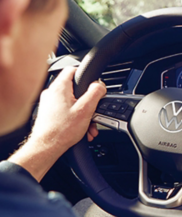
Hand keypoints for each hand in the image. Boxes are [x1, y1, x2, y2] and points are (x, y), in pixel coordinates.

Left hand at [9, 66, 104, 181]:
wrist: (47, 146)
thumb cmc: (62, 130)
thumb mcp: (86, 110)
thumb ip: (95, 93)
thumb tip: (99, 85)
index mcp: (60, 88)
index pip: (73, 69)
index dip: (86, 74)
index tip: (93, 84)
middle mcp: (51, 93)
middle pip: (75, 89)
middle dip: (87, 102)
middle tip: (93, 112)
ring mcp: (48, 103)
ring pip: (71, 102)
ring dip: (83, 113)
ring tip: (88, 126)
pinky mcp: (48, 113)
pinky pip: (65, 111)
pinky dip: (75, 118)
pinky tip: (81, 129)